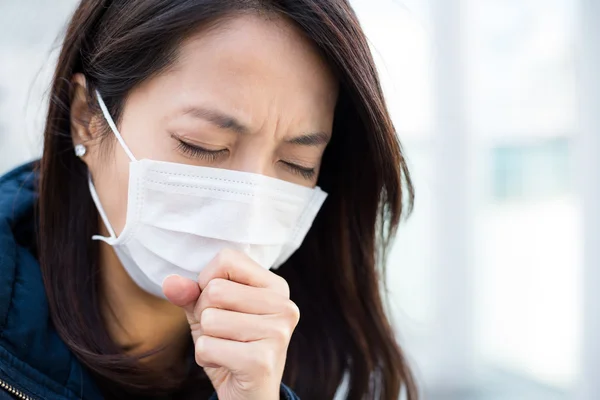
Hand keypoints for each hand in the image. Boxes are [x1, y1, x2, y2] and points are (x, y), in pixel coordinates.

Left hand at [162, 249, 299, 399]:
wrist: (248, 396)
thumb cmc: (230, 346)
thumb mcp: (208, 313)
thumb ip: (190, 294)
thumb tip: (170, 283)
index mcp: (276, 287)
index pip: (227, 259)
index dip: (208, 282)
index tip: (220, 305)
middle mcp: (284, 306)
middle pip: (215, 289)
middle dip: (205, 315)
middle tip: (224, 333)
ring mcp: (277, 333)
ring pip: (210, 319)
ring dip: (206, 339)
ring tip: (227, 349)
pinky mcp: (262, 360)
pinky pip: (208, 347)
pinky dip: (206, 358)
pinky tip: (227, 365)